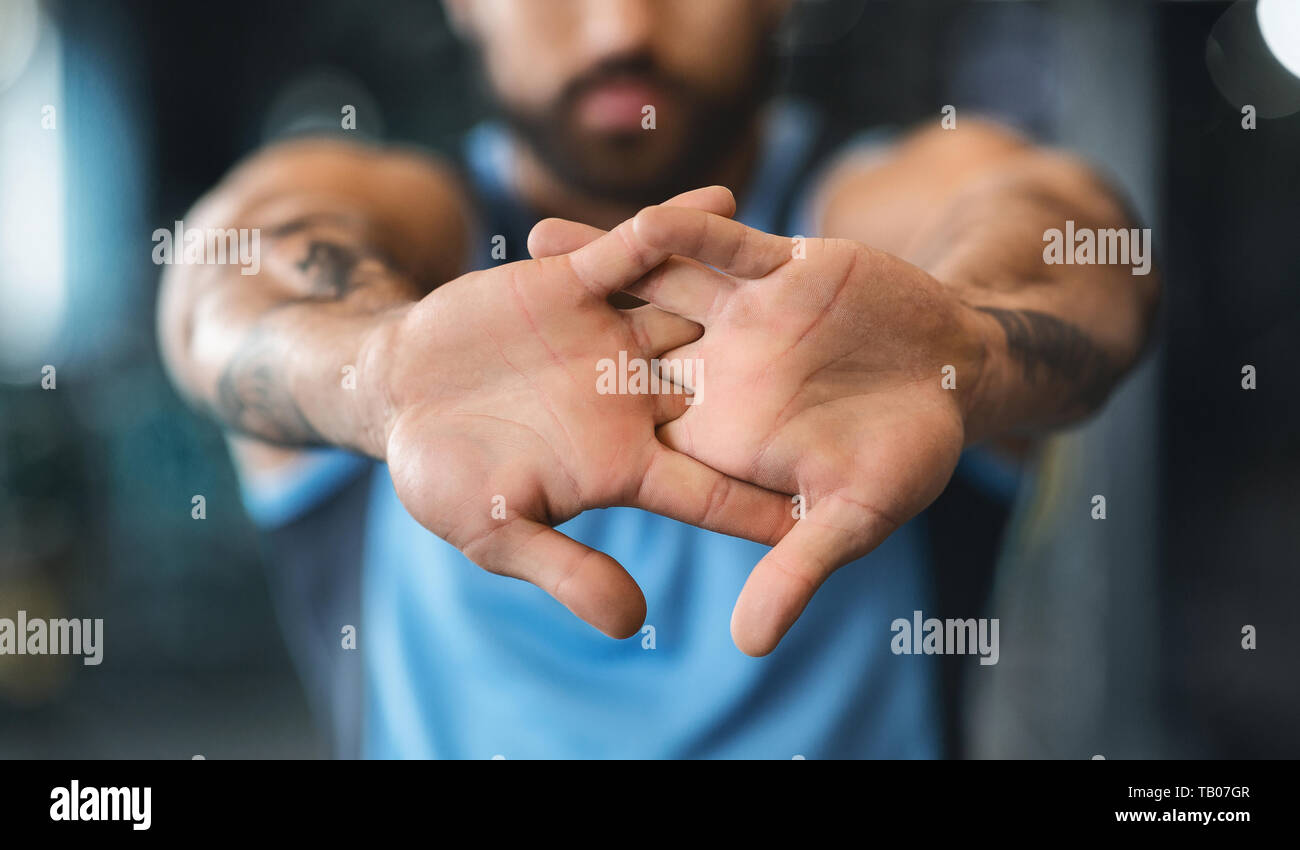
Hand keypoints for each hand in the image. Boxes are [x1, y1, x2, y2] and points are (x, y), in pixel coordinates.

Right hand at [369, 189, 795, 639]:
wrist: (394, 396)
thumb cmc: (442, 477)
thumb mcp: (498, 533)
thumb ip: (565, 571)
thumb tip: (635, 624)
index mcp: (625, 465)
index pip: (714, 487)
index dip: (769, 501)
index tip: (833, 513)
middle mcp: (634, 400)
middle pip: (730, 396)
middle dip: (795, 393)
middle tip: (873, 388)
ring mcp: (610, 340)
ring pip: (697, 314)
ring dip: (754, 295)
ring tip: (828, 272)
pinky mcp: (575, 286)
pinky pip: (635, 253)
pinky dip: (673, 227)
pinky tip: (726, 200)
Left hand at [530, 201, 992, 654]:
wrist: (959, 373)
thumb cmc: (911, 453)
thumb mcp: (854, 516)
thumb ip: (798, 569)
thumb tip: (749, 645)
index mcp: (723, 434)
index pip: (639, 439)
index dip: (574, 440)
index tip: (508, 439)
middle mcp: (719, 372)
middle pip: (622, 353)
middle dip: (557, 339)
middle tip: (479, 328)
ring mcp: (744, 317)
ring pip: (655, 287)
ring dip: (598, 264)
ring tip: (529, 245)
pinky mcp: (778, 267)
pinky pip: (721, 245)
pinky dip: (686, 228)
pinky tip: (641, 213)